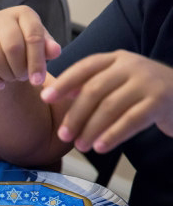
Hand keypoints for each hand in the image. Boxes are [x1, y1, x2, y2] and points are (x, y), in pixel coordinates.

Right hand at [0, 6, 61, 88]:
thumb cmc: (25, 47)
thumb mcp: (40, 47)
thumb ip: (48, 49)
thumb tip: (55, 51)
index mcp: (24, 13)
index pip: (33, 36)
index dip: (36, 61)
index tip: (37, 82)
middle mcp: (2, 16)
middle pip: (13, 47)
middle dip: (20, 69)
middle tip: (23, 77)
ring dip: (7, 75)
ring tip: (13, 78)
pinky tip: (0, 84)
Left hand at [40, 50, 172, 152]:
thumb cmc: (142, 92)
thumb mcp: (117, 82)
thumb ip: (91, 84)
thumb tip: (60, 93)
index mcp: (115, 59)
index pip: (84, 67)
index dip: (63, 83)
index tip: (45, 98)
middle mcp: (131, 66)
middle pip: (94, 90)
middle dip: (75, 115)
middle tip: (63, 135)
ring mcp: (147, 82)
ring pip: (110, 107)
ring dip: (91, 129)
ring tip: (81, 146)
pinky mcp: (160, 101)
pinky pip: (131, 121)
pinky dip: (113, 135)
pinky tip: (100, 147)